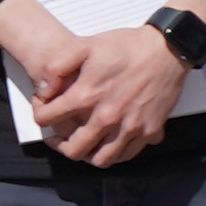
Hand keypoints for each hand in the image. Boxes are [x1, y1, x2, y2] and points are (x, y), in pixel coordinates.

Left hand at [29, 19, 192, 168]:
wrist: (166, 49)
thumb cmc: (125, 46)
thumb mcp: (83, 46)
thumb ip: (55, 67)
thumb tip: (43, 91)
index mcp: (87, 95)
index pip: (47, 120)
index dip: (39, 114)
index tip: (44, 110)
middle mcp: (107, 117)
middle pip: (73, 150)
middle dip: (60, 145)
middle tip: (58, 137)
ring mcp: (130, 127)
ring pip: (101, 160)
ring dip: (88, 155)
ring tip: (84, 143)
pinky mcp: (150, 131)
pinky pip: (127, 155)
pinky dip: (114, 153)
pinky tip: (108, 141)